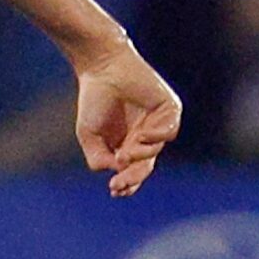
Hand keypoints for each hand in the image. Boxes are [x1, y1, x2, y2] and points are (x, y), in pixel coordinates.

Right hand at [72, 42, 181, 196]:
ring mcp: (158, 123)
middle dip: (132, 177)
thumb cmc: (93, 98)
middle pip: (145, 166)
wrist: (102, 68)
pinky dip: (156, 137)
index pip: (133, 171)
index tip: (114, 190)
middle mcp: (144, 137)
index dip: (126, 184)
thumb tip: (116, 170)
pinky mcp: (169, 109)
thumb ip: (98, 157)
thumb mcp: (88, 135)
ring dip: (140, 156)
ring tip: (125, 153)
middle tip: (118, 184)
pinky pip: (170, 131)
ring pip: (155, 150)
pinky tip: (141, 135)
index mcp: (127, 144)